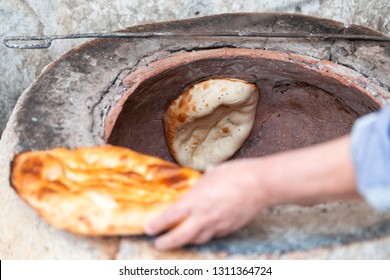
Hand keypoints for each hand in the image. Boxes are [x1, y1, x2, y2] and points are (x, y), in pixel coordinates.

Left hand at [145, 159, 266, 250]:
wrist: (261, 184)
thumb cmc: (236, 174)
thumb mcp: (212, 174)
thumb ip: (202, 183)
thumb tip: (200, 182)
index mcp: (195, 200)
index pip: (170, 216)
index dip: (157, 225)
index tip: (149, 229)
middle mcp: (204, 216)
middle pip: (180, 236)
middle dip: (166, 243)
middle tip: (158, 245)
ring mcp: (217, 225)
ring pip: (197, 239)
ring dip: (186, 240)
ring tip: (180, 239)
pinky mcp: (229, 228)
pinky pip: (213, 235)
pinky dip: (205, 235)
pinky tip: (204, 231)